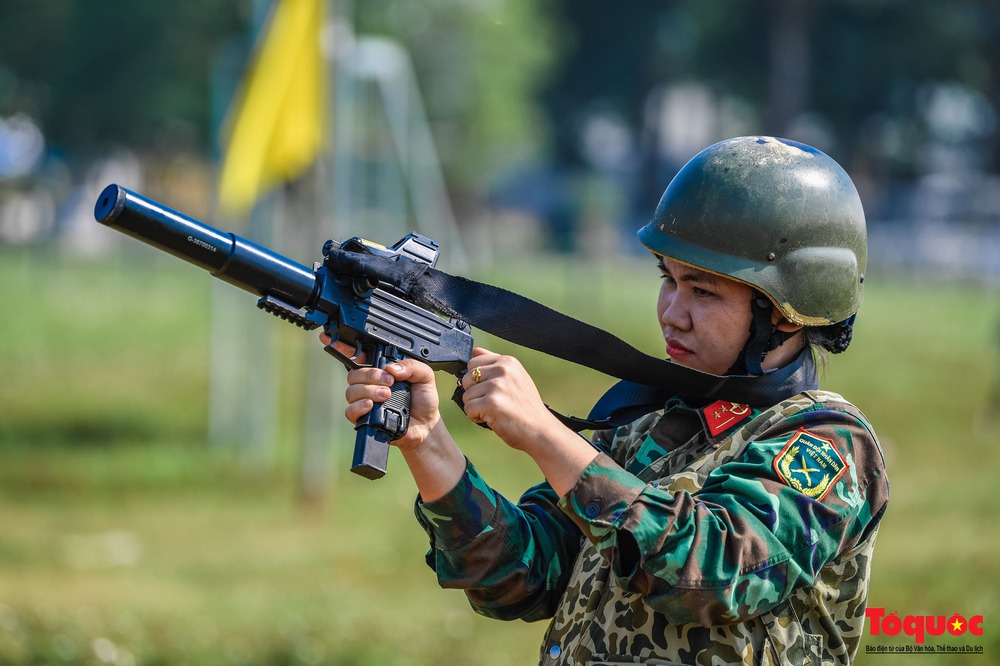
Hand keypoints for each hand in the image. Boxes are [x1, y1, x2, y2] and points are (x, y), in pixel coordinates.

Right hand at [321, 334, 441, 451]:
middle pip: (354, 374)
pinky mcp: (364, 418)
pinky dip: (359, 407)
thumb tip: (392, 368)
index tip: (336, 342)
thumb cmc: (423, 399)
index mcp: (381, 370)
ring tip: (386, 395)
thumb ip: (412, 366)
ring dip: (368, 391)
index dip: (345, 348)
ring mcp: (365, 400)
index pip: (360, 356)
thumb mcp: (425, 376)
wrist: (426, 426)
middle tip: (389, 382)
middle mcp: (369, 384)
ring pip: (351, 391)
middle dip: (370, 375)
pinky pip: (350, 411)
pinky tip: (371, 405)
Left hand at [459, 348, 563, 451]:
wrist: (540, 430)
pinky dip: (475, 417)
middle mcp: (502, 370)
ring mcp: (497, 386)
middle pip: (466, 378)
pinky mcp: (491, 403)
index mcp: (508, 362)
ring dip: (475, 407)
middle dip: (473, 393)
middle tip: (491, 403)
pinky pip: (468, 408)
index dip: (476, 380)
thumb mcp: (515, 378)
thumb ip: (494, 363)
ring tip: (494, 411)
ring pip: (466, 395)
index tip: (490, 390)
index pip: (473, 362)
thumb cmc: (526, 407)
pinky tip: (491, 418)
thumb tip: (474, 351)